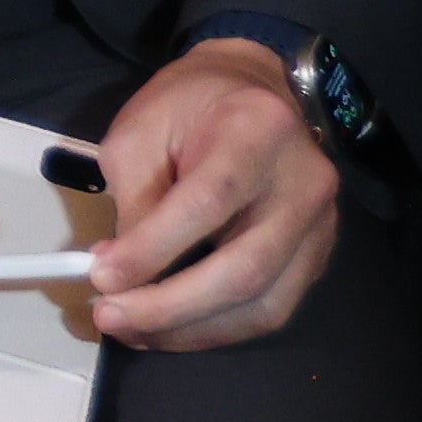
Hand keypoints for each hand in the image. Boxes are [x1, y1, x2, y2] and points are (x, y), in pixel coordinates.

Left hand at [83, 41, 338, 350]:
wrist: (251, 92)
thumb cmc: (188, 107)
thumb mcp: (141, 134)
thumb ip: (135, 201)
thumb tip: (118, 276)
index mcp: (259, 129)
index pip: (208, 202)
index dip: (153, 249)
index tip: (101, 277)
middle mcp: (304, 181)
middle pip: (245, 268)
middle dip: (170, 307)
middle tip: (111, 317)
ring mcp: (320, 224)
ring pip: (263, 305)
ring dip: (191, 330)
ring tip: (133, 330)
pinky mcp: (317, 256)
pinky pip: (271, 311)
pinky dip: (217, 330)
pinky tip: (171, 328)